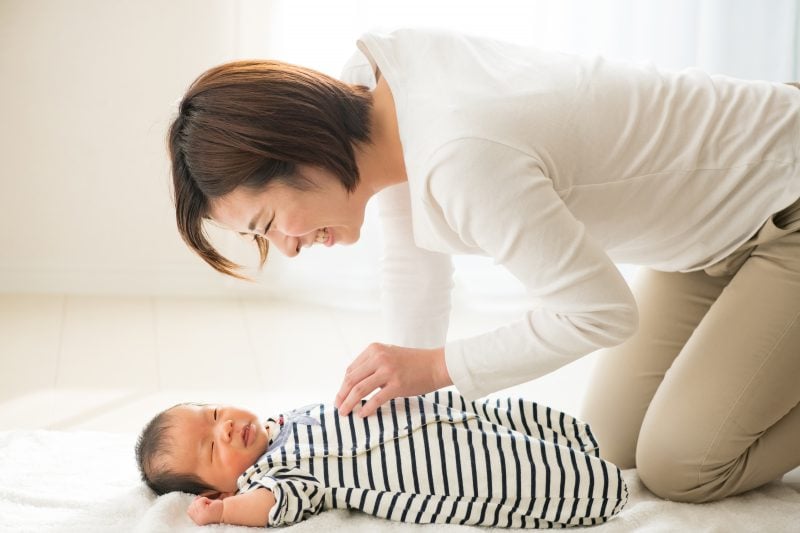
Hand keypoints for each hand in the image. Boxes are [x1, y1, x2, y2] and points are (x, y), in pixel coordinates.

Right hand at [187, 496, 223, 524]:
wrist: (226, 510)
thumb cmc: (216, 508)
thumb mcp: (205, 507)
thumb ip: (198, 504)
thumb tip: (195, 498)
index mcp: (197, 521)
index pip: (189, 511)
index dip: (194, 504)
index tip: (202, 503)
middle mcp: (198, 521)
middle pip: (191, 507)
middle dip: (197, 502)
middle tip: (207, 504)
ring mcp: (201, 517)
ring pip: (195, 503)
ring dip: (202, 500)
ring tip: (209, 504)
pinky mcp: (205, 512)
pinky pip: (200, 501)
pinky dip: (204, 499)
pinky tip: (210, 503)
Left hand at [335, 343, 451, 416]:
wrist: (436, 365)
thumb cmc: (413, 362)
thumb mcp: (389, 355)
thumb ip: (373, 365)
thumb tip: (354, 385)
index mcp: (374, 349)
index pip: (351, 369)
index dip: (343, 385)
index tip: (340, 396)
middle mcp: (379, 358)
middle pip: (351, 379)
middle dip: (342, 395)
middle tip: (338, 407)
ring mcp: (388, 371)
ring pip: (359, 389)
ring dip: (349, 403)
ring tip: (344, 413)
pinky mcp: (397, 384)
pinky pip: (375, 399)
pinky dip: (366, 408)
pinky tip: (362, 414)